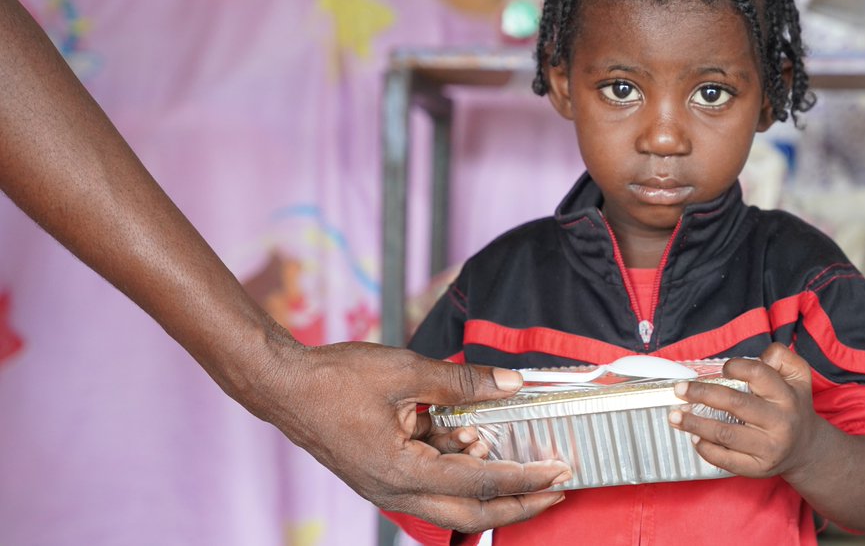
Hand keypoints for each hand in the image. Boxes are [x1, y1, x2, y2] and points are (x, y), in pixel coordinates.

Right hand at [251, 338, 569, 532]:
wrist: (283, 387)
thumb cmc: (333, 380)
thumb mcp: (406, 372)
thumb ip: (462, 381)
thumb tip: (509, 383)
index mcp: (402, 472)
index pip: (479, 485)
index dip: (524, 479)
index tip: (558, 472)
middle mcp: (396, 491)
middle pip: (471, 515)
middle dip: (519, 505)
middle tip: (556, 490)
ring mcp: (388, 488)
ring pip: (452, 505)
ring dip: (489, 487)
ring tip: (523, 462)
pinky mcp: (385, 475)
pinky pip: (432, 483)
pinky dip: (459, 468)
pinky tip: (474, 440)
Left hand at [668, 344, 823, 480]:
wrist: (806, 448)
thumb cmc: (792, 406)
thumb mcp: (798, 376)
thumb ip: (781, 357)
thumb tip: (759, 354)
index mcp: (787, 396)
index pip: (758, 374)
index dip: (735, 366)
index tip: (721, 368)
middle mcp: (780, 422)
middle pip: (734, 403)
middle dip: (701, 394)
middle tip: (679, 389)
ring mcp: (769, 447)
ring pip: (725, 433)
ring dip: (694, 423)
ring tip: (675, 416)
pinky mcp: (758, 468)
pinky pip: (726, 460)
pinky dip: (705, 448)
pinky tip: (694, 437)